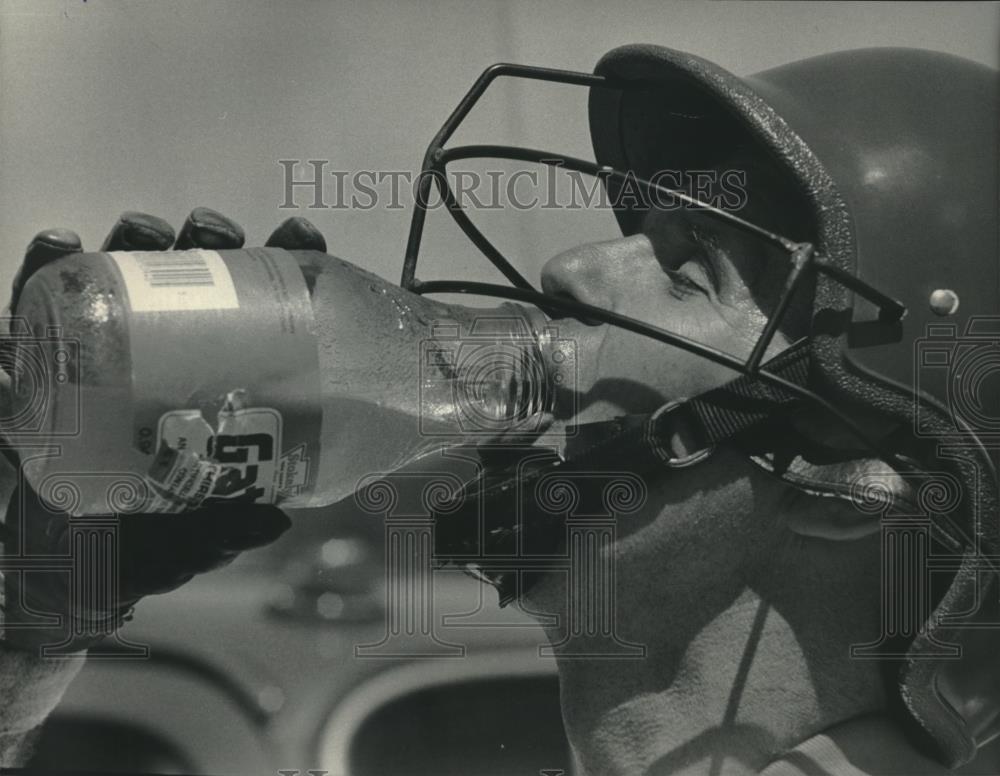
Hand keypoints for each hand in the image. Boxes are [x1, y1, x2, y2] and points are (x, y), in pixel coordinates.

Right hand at [0, 209, 325, 653]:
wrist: (48, 576)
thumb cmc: (131, 551)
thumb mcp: (187, 541)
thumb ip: (222, 530)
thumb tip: (275, 520)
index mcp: (211, 393)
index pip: (254, 322)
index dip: (279, 276)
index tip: (300, 239)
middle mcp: (162, 366)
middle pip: (190, 290)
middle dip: (206, 246)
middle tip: (216, 230)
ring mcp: (102, 361)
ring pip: (121, 286)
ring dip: (134, 246)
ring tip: (147, 230)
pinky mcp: (41, 368)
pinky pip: (37, 312)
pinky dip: (44, 273)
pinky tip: (63, 245)